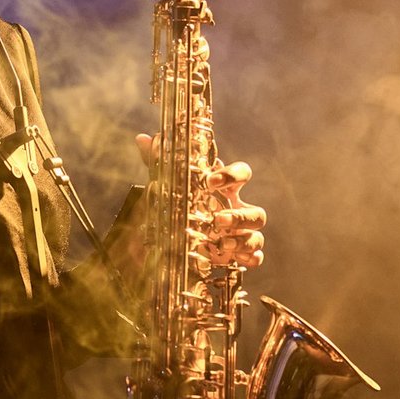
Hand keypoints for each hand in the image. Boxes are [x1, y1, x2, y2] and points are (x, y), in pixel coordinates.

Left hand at [136, 134, 266, 269]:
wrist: (178, 236)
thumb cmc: (182, 203)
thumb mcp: (169, 184)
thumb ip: (158, 162)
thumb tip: (142, 139)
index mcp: (226, 189)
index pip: (242, 173)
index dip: (232, 175)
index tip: (210, 181)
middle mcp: (238, 210)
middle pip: (256, 212)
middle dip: (239, 217)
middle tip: (217, 220)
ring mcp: (241, 234)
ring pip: (257, 234)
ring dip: (242, 240)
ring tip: (221, 245)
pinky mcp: (239, 254)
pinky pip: (256, 256)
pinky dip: (250, 258)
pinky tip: (236, 260)